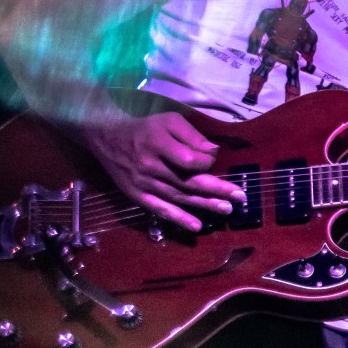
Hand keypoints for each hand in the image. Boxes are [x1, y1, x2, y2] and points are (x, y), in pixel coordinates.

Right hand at [79, 112, 243, 232]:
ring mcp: (143, 184)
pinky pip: (160, 210)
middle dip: (216, 189)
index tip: (214, 160)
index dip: (206, 162)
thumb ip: (192, 136)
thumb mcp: (168, 121)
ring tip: (227, 209)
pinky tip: (196, 226)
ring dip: (204, 205)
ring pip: (178, 197)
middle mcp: (150, 166)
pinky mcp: (137, 196)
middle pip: (188, 181)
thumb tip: (214, 153)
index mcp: (158, 144)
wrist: (107, 139)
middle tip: (240, 197)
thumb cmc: (145, 129)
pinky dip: (179, 219)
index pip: (189, 159)